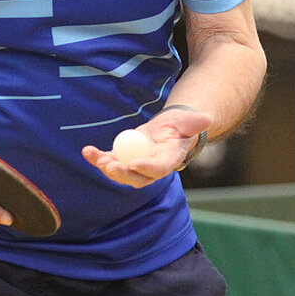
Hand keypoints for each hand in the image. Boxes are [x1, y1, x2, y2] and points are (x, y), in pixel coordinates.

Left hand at [81, 108, 210, 187]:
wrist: (169, 129)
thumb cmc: (181, 125)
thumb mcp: (190, 121)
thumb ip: (196, 122)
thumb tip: (207, 118)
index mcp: (168, 160)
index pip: (158, 168)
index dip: (146, 168)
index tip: (134, 163)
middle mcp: (151, 168)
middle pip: (136, 177)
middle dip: (122, 174)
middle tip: (110, 166)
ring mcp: (136, 164)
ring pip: (120, 171)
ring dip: (106, 166)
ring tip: (95, 157)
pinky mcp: (124, 158)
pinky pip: (109, 159)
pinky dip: (97, 157)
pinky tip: (87, 151)